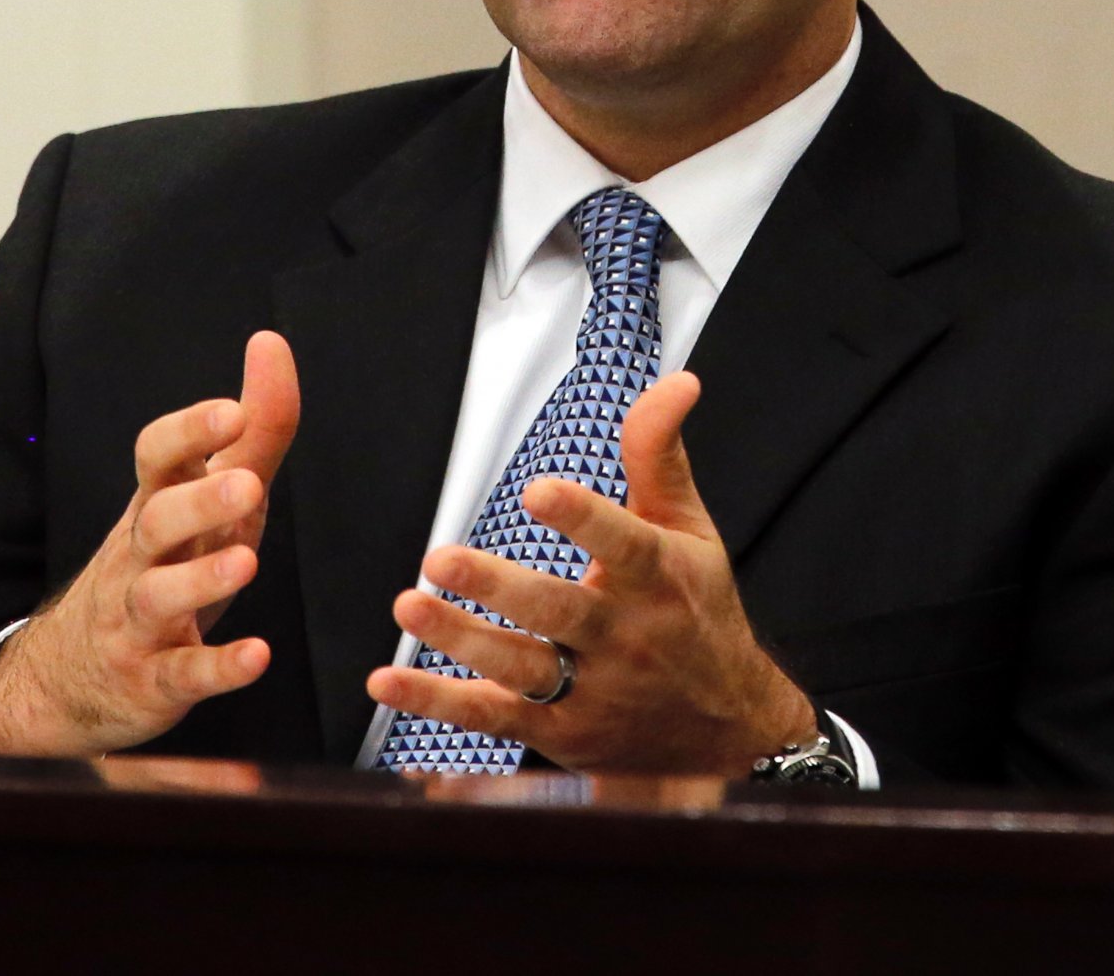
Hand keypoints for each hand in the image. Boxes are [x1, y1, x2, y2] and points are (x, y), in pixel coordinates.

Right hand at [0, 331, 300, 755]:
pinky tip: (254, 657)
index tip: (232, 409)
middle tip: (247, 485)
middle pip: (155, 520)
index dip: (189, 431)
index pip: (154, 457)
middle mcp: (141, 556)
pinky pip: (181, 674)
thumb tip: (271, 346)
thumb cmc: (165, 564)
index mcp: (156, 504)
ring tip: (246, 561)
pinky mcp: (154, 678)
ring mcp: (140, 619)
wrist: (73, 673)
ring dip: (203, 579)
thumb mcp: (211, 495)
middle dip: (198, 501)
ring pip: (159, 596)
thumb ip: (252, 429)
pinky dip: (217, 667)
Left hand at [364, 371, 813, 773]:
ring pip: (522, 668)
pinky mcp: (559, 733)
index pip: (621, 543)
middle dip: (499, 587)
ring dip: (460, 640)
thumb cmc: (697, 614)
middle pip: (559, 611)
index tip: (537, 491)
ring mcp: (591, 691)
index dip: (580, 517)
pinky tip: (387, 682)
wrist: (726, 730)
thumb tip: (676, 382)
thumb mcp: (689, 530)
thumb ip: (660, 455)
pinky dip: (437, 704)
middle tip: (441, 558)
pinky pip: (491, 718)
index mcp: (657, 578)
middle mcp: (624, 637)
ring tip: (410, 606)